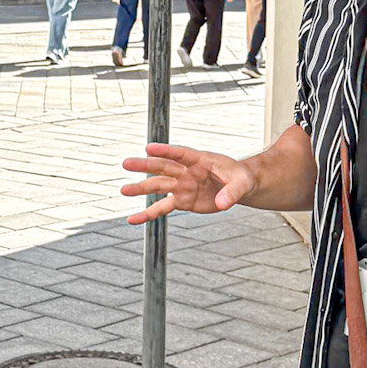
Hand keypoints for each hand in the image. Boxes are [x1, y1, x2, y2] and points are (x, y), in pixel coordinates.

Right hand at [121, 143, 256, 224]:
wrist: (238, 186)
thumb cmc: (241, 178)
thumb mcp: (242, 182)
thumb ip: (232, 192)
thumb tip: (222, 204)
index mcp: (200, 160)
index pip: (180, 154)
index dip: (165, 151)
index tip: (148, 148)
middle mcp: (186, 171)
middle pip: (162, 167)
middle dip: (145, 165)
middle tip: (126, 163)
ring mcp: (181, 186)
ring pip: (157, 186)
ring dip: (141, 189)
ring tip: (124, 190)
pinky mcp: (181, 201)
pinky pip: (161, 208)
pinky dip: (148, 214)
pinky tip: (134, 219)